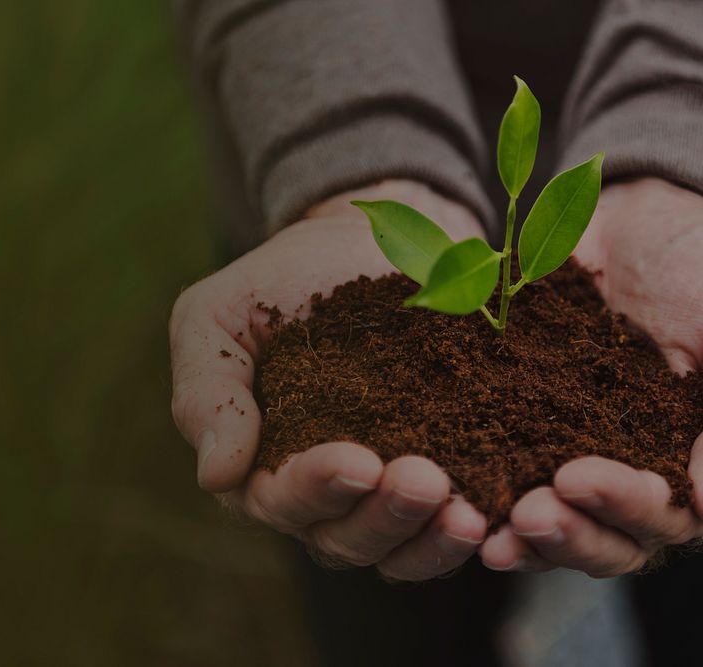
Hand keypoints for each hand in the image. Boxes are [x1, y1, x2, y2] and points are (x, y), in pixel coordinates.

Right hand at [170, 180, 488, 578]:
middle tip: (424, 481)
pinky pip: (447, 527)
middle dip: (382, 517)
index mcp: (259, 463)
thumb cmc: (275, 283)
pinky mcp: (439, 472)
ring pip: (398, 549)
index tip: (356, 461)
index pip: (279, 499)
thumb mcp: (215, 319)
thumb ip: (207, 392)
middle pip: (343, 539)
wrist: (359, 243)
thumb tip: (217, 475)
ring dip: (429, 538)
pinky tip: (494, 513)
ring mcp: (380, 491)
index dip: (316, 488)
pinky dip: (467, 530)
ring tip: (465, 512)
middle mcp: (320, 494)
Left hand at [480, 178, 702, 576]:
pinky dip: (485, 495)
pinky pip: (505, 476)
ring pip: (557, 522)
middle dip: (570, 534)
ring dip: (526, 534)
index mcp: (687, 462)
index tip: (579, 478)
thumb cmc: (697, 267)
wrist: (631, 222)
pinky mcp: (524, 434)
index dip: (626, 509)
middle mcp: (635, 474)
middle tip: (529, 513)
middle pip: (609, 540)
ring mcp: (577, 457)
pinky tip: (456, 502)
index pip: (666, 518)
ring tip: (491, 536)